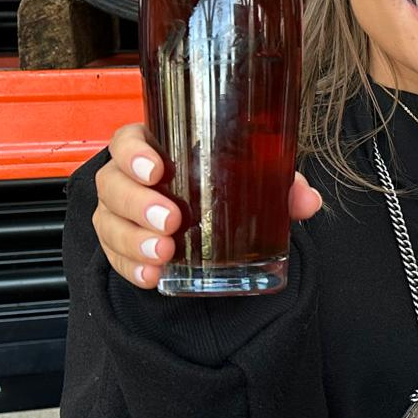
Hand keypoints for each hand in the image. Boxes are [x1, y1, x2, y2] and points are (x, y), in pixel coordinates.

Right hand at [92, 123, 322, 289]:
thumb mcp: (251, 181)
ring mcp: (120, 214)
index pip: (128, 140)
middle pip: (113, 183)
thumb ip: (281, 186)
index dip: (133, 152)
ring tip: (164, 253)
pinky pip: (114, 257)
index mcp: (156, 148)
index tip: (154, 169)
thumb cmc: (222, 185)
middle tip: (170, 221)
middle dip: (137, 203)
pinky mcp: (121, 246)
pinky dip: (131, 268)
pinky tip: (151, 276)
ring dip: (134, 239)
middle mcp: (130, 179)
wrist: (211, 222)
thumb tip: (309, 201)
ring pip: (109, 222)